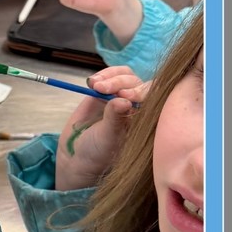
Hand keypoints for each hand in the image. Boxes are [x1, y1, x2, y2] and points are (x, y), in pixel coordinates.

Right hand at [54, 66, 147, 190]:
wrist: (78, 156)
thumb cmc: (98, 153)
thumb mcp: (108, 138)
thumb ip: (115, 118)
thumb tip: (123, 100)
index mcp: (146, 119)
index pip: (153, 97)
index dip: (141, 91)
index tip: (126, 96)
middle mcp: (137, 106)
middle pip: (137, 84)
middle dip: (120, 83)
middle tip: (103, 89)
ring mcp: (120, 97)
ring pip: (124, 76)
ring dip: (110, 77)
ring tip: (95, 85)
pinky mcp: (105, 92)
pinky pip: (109, 76)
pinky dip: (102, 75)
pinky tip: (91, 82)